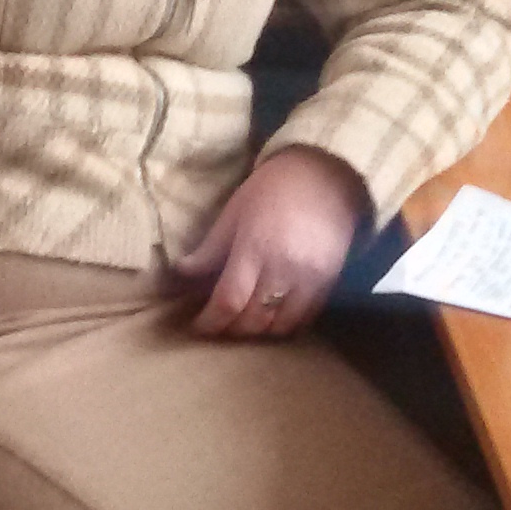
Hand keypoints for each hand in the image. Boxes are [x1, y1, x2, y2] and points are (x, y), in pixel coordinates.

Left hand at [172, 148, 368, 339]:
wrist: (325, 178)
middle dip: (230, 329)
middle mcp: (284, 269)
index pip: (229, 301)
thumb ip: (209, 250)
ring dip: (257, 332)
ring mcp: (310, 280)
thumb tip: (181, 274)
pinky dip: (284, 326)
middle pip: (253, 320)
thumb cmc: (271, 191)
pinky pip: (304, 319)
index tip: (198, 326)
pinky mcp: (329, 284)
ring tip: (243, 323)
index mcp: (254, 249)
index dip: (210, 322)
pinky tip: (271, 318)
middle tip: (217, 325)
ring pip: (279, 327)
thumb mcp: (233, 215)